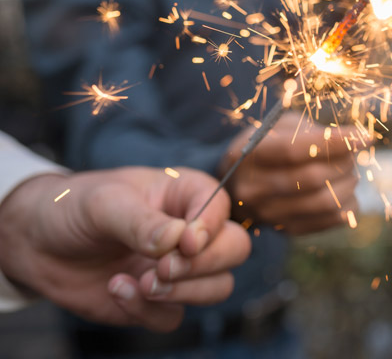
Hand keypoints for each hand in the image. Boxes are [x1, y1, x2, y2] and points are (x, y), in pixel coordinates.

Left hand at [0, 167, 250, 330]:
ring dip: (184, 292)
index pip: (221, 208)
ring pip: (217, 287)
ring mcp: (179, 269)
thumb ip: (141, 221)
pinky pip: (174, 317)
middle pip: (234, 250)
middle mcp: (191, 231)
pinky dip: (148, 311)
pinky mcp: (159, 302)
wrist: (36, 244)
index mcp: (185, 194)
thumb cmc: (74, 208)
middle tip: (163, 268)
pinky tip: (117, 288)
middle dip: (204, 264)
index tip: (184, 243)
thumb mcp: (103, 204)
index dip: (210, 228)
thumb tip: (176, 241)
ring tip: (142, 282)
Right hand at [222, 114, 358, 234]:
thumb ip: (311, 130)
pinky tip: (344, 189)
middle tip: (352, 154)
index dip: (334, 143)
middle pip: (313, 178)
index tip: (365, 137)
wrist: (240, 185)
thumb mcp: (281, 127)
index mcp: (249, 155)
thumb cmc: (269, 145)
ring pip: (325, 202)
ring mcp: (269, 214)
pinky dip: (348, 202)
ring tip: (348, 171)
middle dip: (344, 163)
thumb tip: (350, 140)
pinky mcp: (287, 230)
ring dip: (349, 183)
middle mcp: (253, 189)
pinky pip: (331, 220)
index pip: (294, 150)